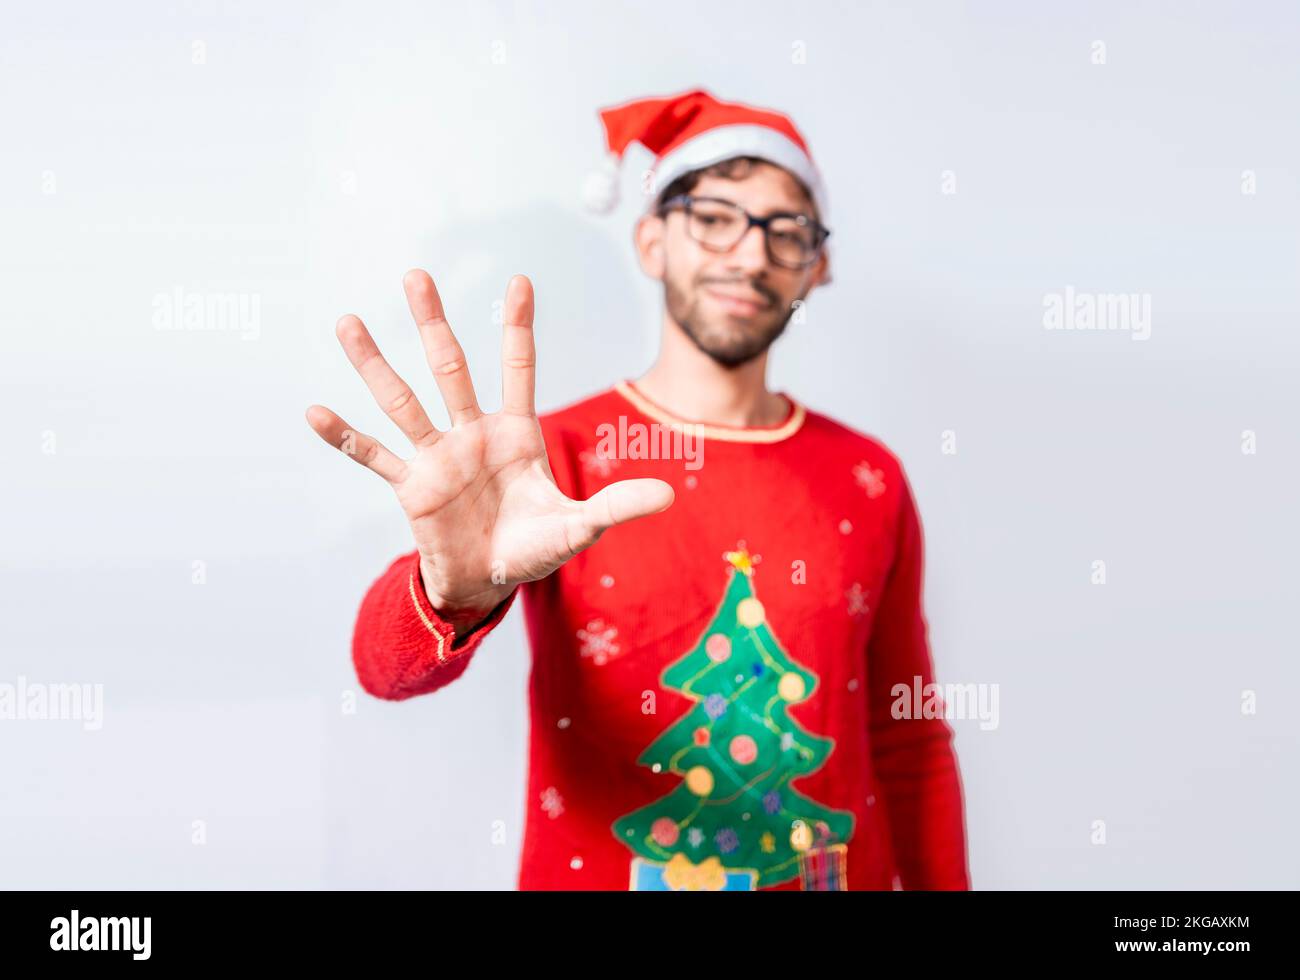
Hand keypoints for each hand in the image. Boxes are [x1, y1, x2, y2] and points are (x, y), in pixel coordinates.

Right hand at [307, 270, 673, 632]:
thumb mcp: (579, 528)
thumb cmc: (534, 547)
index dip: (518, 328)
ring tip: (347, 322)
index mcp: (515, 434)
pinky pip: (372, 457)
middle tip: (417, 275)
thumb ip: (616, 507)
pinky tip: (313, 410)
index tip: (520, 281)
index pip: (517, 369)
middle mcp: (471, 434)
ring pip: (402, 400)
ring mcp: (436, 456)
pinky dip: (344, 437)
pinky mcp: (410, 487)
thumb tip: (670, 497)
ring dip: (375, 364)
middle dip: (434, 323)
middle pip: (449, 368)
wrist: (490, 582)